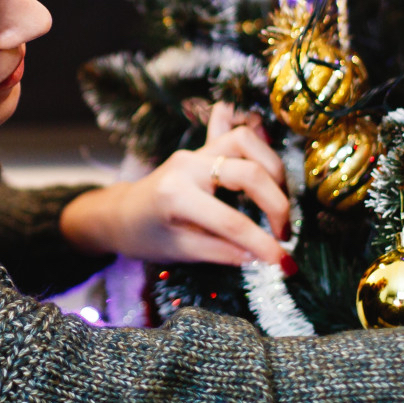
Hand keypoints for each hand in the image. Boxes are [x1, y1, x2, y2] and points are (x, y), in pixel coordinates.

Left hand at [59, 103, 292, 268]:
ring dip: (272, 171)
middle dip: (276, 205)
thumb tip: (263, 257)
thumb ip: (221, 252)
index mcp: (175, 195)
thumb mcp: (179, 252)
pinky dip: (259, 150)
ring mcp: (194, 152)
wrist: (119, 213)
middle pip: (248, 172)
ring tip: (279, 204)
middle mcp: (187, 165)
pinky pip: (237, 138)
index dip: (262, 244)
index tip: (284, 265)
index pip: (231, 221)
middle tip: (284, 236)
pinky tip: (271, 174)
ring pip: (246, 141)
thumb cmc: (143, 236)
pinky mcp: (202, 149)